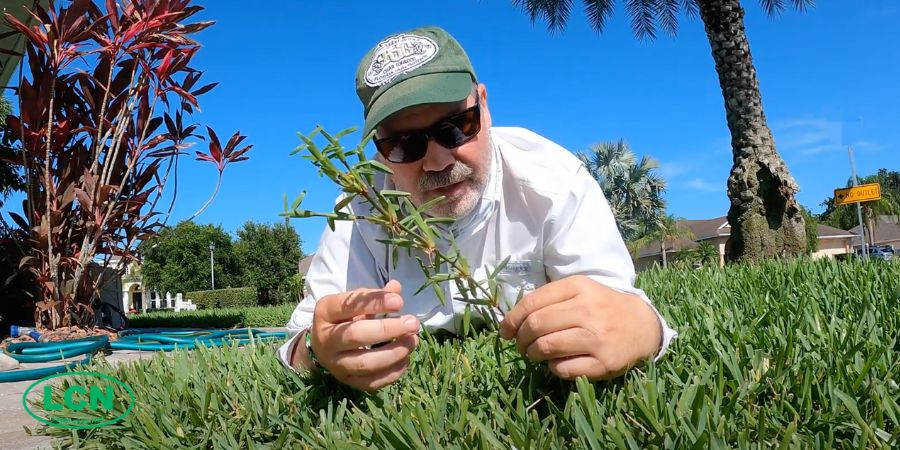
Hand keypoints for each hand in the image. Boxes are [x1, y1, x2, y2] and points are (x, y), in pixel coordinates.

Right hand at [308, 280, 419, 390]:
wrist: (325, 344)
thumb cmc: (344, 317)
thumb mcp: (354, 302)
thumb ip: (375, 296)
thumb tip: (396, 288)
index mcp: (326, 313)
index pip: (349, 306)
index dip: (375, 303)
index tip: (399, 302)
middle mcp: (325, 340)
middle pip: (356, 336)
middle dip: (388, 329)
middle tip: (412, 323)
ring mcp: (334, 364)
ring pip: (365, 363)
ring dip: (394, 353)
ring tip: (413, 341)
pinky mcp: (346, 381)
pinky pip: (371, 383)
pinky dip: (392, 373)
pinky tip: (405, 359)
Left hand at [499, 275, 661, 380]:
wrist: (643, 325)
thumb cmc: (602, 307)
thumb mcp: (579, 291)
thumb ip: (548, 300)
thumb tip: (512, 321)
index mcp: (578, 287)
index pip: (532, 303)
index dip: (512, 319)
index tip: (505, 330)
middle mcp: (587, 310)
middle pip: (536, 325)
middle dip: (521, 338)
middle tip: (521, 344)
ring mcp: (596, 337)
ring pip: (546, 347)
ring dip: (533, 353)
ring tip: (535, 353)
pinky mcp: (603, 362)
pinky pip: (563, 369)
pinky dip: (553, 367)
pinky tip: (557, 362)